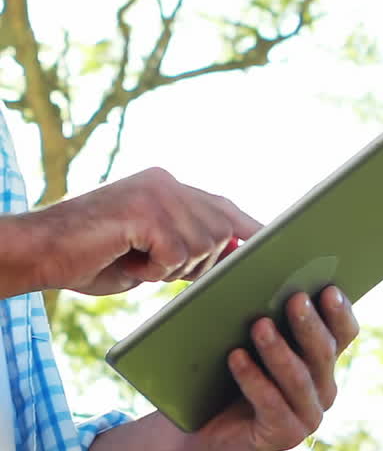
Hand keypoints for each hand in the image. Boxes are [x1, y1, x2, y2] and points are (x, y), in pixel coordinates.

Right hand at [17, 167, 260, 295]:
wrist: (39, 251)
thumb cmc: (89, 258)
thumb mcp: (150, 256)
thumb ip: (187, 251)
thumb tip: (229, 260)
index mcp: (168, 186)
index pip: (223, 207)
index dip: (248, 228)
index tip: (276, 242)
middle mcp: (167, 181)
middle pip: (219, 231)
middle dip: (196, 262)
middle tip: (151, 263)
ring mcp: (158, 191)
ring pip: (202, 245)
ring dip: (170, 267)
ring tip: (133, 256)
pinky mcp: (147, 209)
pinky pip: (176, 254)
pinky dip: (153, 268)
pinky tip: (126, 255)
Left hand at [173, 285, 358, 450]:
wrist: (200, 428)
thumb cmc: (225, 372)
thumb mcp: (245, 336)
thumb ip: (258, 305)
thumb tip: (251, 262)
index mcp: (322, 361)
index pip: (344, 333)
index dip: (340, 312)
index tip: (329, 288)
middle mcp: (322, 390)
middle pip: (323, 353)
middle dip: (309, 325)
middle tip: (295, 298)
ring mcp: (307, 417)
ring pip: (298, 379)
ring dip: (279, 351)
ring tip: (259, 325)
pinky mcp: (282, 437)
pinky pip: (271, 405)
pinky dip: (253, 379)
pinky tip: (236, 357)